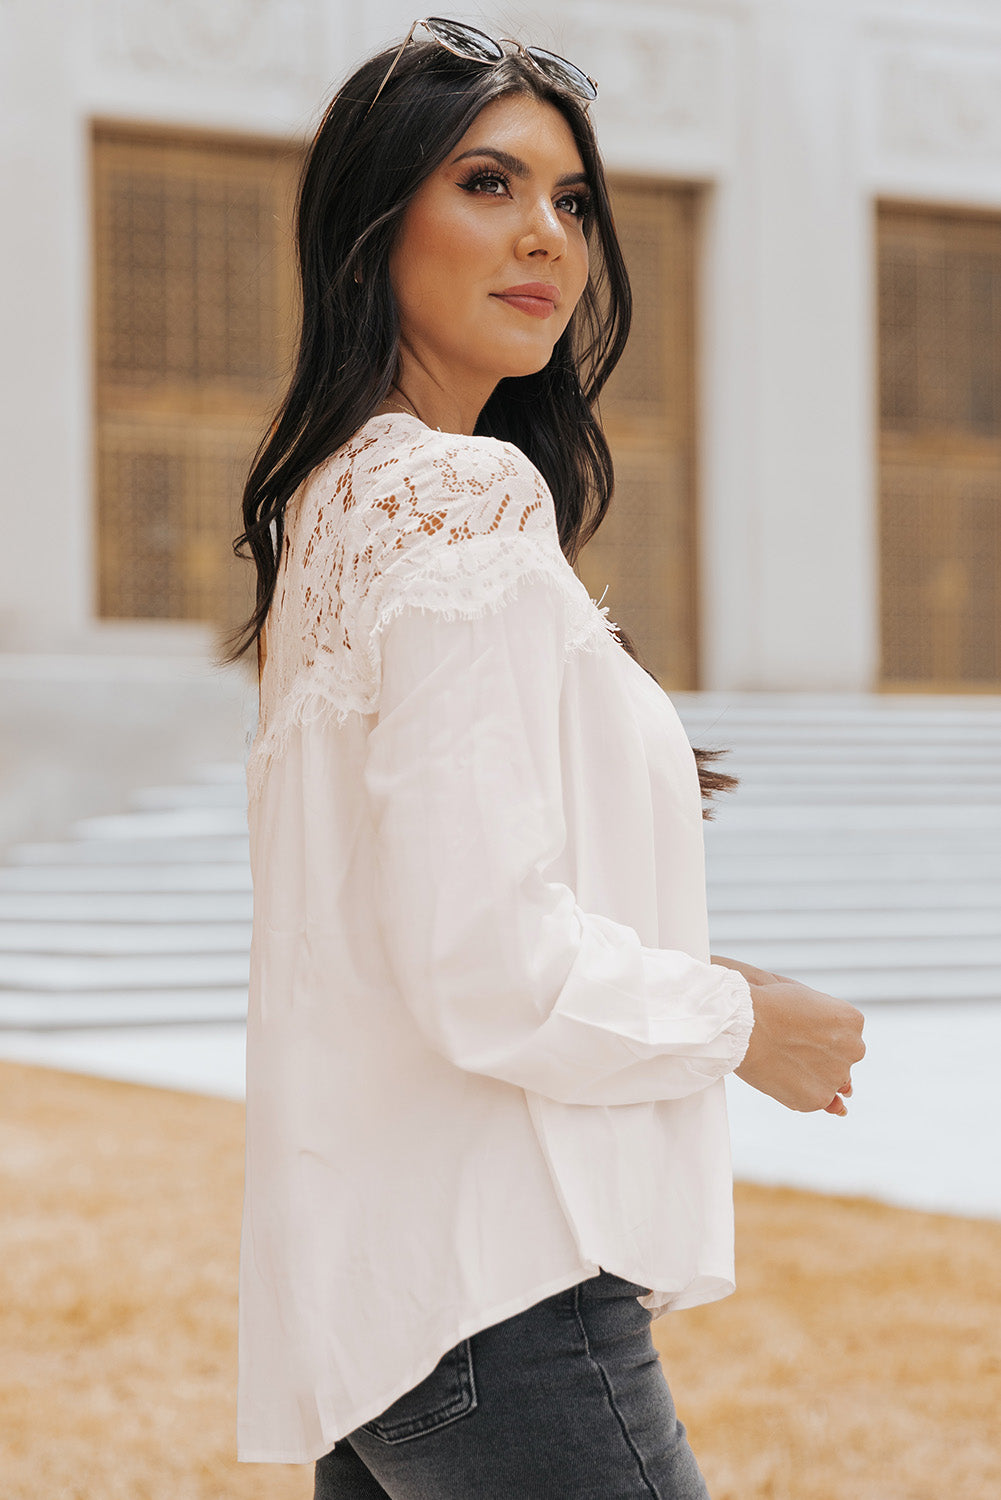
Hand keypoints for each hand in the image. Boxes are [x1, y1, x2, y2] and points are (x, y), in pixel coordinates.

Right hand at [712, 957, 865, 1114]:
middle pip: (840, 1059)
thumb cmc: (769, 1004)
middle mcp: (855, 1049)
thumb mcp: (806, 1000)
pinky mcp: (819, 1098)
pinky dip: (799, 1091)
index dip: (818, 1033)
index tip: (797, 1029)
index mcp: (853, 1021)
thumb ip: (826, 1023)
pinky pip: (815, 1099)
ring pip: (828, 1081)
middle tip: (787, 1045)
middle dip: (819, 1056)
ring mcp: (838, 1076)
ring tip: (780, 1059)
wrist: (744, 1022)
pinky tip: (780, 1073)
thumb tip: (839, 1065)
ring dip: (809, 1075)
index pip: (845, 1035)